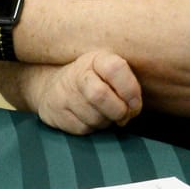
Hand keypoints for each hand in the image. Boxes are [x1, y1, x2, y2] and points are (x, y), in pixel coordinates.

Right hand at [26, 51, 142, 134]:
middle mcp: (77, 74)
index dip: (130, 90)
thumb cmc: (95, 81)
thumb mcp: (110, 73)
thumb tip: (133, 110)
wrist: (54, 88)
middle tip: (124, 115)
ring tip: (105, 113)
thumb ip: (127, 85)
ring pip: (94, 117)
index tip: (135, 103)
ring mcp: (64, 95)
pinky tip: (91, 118)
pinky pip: (84, 128)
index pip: (115, 68)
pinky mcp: (57, 114)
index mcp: (96, 60)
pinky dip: (94, 128)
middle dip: (119, 111)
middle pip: (100, 95)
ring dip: (107, 121)